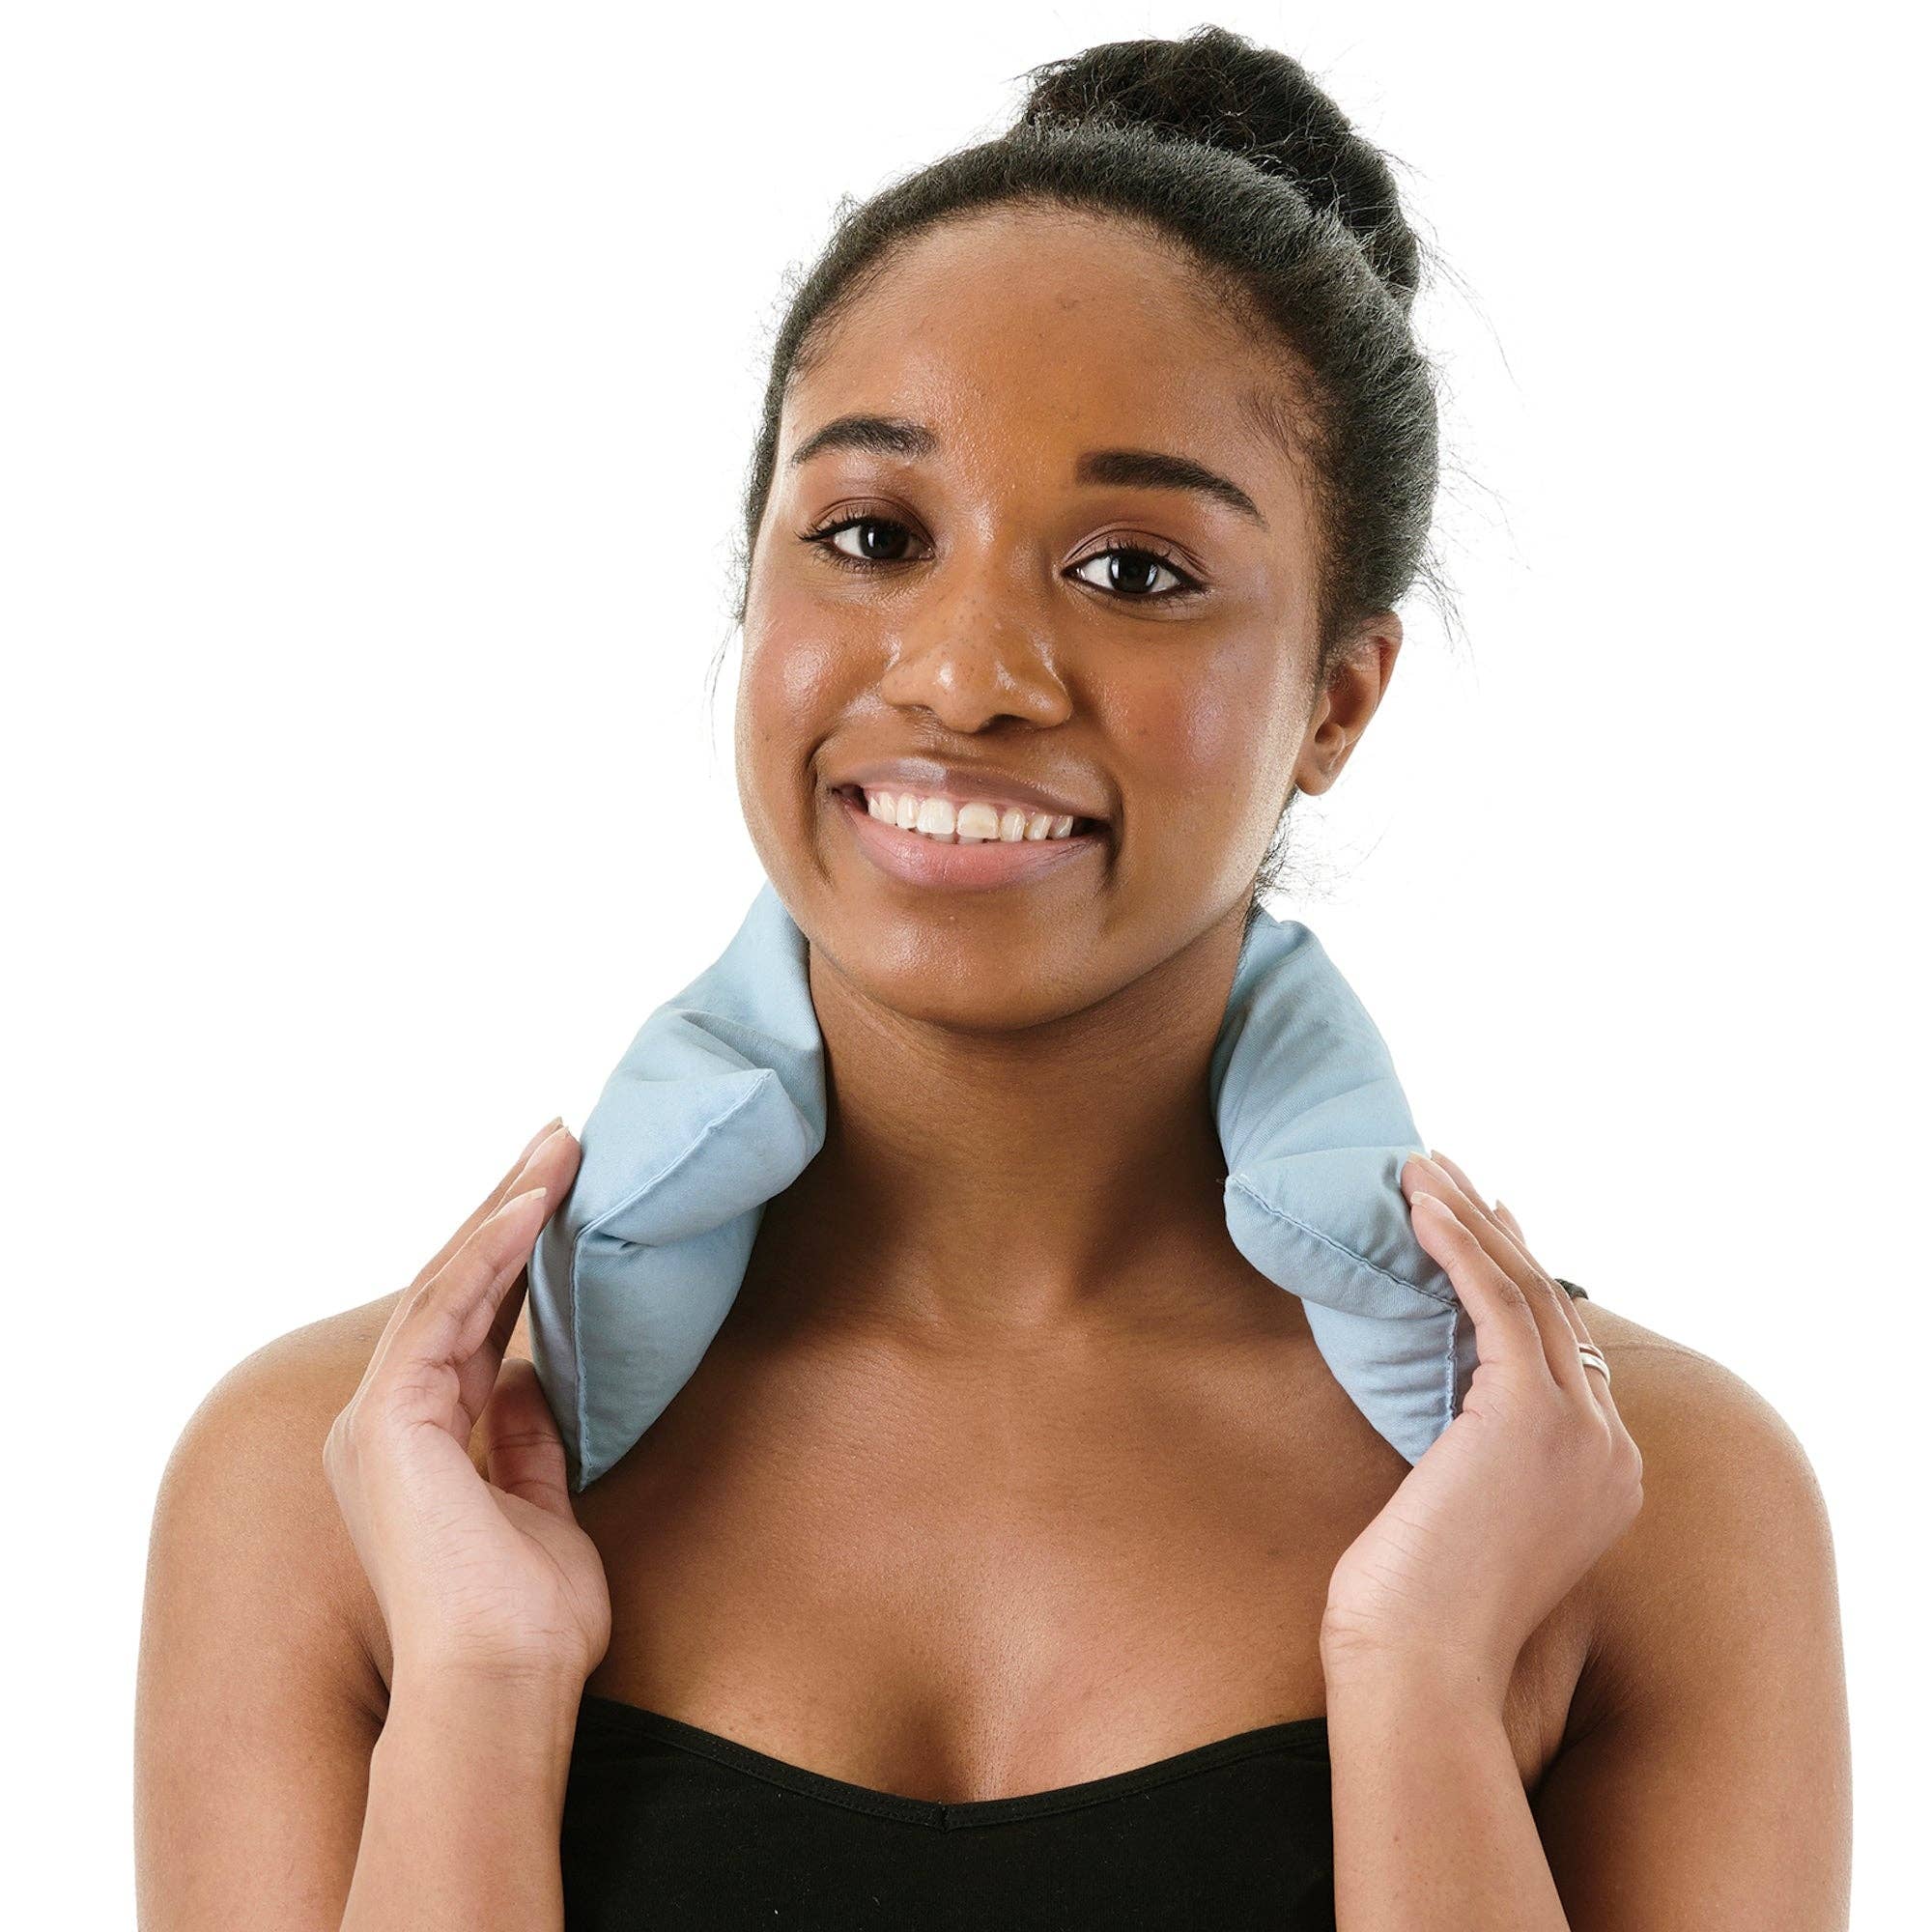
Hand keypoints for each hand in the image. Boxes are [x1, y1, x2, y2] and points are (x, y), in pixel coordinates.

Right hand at [324, 1119, 611, 1689]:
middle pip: (455, 1286)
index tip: (560, 1195)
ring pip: (448, 1281)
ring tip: (560, 1145)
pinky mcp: (389, 1418)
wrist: (503, 1686)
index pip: (471, 1320)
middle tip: (561, 1140)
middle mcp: (386, 1422)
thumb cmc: (529, 1623)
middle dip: (508, 1207)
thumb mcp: (542, 1511)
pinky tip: (535, 1203)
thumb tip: (530, 1384)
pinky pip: (447, 1310)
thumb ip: (527, 1445)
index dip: (515, 1253)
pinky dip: (493, 1251)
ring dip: (506, 1206)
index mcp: (419, 1443)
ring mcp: (379, 1418)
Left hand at [1319, 1149, 1643, 1710]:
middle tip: (1445, 1172)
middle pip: (1552, 1305)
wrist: (1419, 1666)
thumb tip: (1437, 1393)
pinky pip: (1496, 1304)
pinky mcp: (1531, 1417)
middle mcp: (1610, 1448)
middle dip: (1494, 1229)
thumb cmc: (1418, 1606)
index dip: (1520, 1272)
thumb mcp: (1465, 1510)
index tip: (1481, 1221)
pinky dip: (1458, 1247)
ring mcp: (1581, 1432)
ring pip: (1527, 1292)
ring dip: (1468, 1220)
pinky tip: (1419, 1209)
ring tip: (1417, 1168)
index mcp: (1604, 1475)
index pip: (1565, 1346)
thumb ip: (1475, 1450)